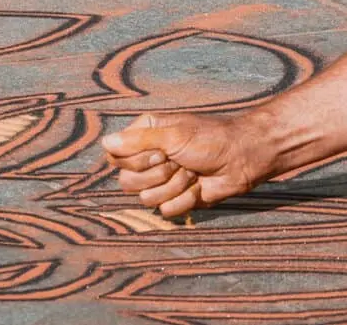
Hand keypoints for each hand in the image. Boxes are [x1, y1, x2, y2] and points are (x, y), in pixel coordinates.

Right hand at [101, 112, 271, 217]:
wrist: (241, 158)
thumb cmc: (210, 138)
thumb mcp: (174, 135)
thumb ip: (138, 141)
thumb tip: (106, 142)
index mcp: (144, 136)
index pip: (116, 157)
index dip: (135, 160)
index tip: (159, 152)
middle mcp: (149, 159)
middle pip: (127, 181)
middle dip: (158, 175)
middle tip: (179, 161)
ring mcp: (162, 180)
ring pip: (146, 198)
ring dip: (174, 186)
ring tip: (192, 172)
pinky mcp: (176, 198)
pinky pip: (166, 210)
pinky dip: (186, 198)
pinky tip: (199, 186)